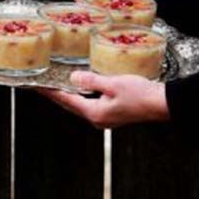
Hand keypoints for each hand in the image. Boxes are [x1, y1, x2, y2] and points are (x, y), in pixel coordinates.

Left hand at [37, 70, 168, 129]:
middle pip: (71, 105)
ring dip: (70, 95)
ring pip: (81, 105)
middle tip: (43, 85)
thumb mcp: (113, 83)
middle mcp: (97, 119)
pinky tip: (82, 88)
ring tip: (58, 84)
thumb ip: (91, 81)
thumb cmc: (139, 94)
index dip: (50, 92)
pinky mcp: (113, 115)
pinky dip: (83, 96)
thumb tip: (73, 79)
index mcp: (94, 113)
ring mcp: (105, 118)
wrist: (161, 104)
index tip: (37, 87)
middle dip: (57, 94)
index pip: (66, 100)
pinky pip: (91, 104)